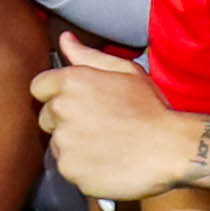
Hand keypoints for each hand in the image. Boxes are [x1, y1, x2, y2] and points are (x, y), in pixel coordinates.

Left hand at [28, 32, 196, 202]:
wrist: (171, 149)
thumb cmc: (151, 108)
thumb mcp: (125, 71)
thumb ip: (88, 56)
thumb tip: (65, 39)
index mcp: (72, 82)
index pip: (38, 87)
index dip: (55, 95)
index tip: (77, 104)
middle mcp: (62, 111)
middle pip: (46, 117)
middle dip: (65, 120)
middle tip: (98, 125)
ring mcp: (65, 143)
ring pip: (58, 144)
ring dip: (74, 145)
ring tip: (106, 145)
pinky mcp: (71, 171)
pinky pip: (69, 169)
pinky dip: (83, 168)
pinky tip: (107, 162)